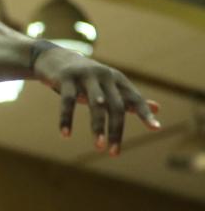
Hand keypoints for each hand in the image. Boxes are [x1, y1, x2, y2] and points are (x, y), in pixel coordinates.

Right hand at [33, 45, 160, 155]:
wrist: (53, 57)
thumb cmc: (85, 77)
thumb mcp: (108, 85)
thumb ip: (129, 98)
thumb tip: (158, 108)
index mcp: (116, 79)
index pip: (134, 98)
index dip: (145, 113)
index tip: (156, 128)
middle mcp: (104, 76)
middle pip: (115, 106)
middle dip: (116, 130)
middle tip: (113, 153)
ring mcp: (84, 76)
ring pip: (95, 104)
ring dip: (98, 127)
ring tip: (99, 146)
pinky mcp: (65, 78)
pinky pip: (67, 101)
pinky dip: (66, 119)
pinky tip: (65, 134)